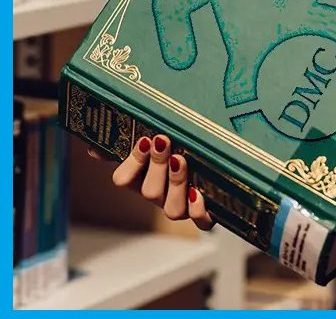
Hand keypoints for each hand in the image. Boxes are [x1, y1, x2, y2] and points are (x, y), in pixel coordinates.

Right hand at [88, 134, 214, 229]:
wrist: (216, 158)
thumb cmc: (180, 144)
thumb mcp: (155, 139)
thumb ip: (126, 140)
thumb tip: (93, 150)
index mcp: (141, 179)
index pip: (124, 179)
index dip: (133, 163)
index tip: (146, 140)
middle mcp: (160, 195)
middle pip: (149, 192)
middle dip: (156, 166)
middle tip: (164, 142)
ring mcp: (181, 206)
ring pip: (172, 209)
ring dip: (175, 183)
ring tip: (180, 160)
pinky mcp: (204, 213)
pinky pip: (201, 222)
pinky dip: (198, 210)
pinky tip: (198, 193)